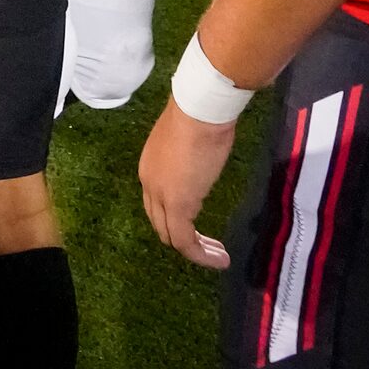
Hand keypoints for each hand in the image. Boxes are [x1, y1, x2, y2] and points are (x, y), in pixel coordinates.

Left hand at [140, 99, 238, 269]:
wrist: (199, 110)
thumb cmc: (199, 118)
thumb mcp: (188, 143)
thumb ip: (188, 159)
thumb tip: (200, 163)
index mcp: (150, 168)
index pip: (157, 205)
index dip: (176, 219)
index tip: (200, 227)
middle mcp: (148, 184)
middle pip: (160, 223)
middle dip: (184, 239)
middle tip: (210, 247)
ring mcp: (161, 194)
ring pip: (171, 236)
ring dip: (195, 251)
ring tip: (218, 257)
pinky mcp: (178, 204)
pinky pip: (184, 240)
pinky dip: (200, 254)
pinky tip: (220, 258)